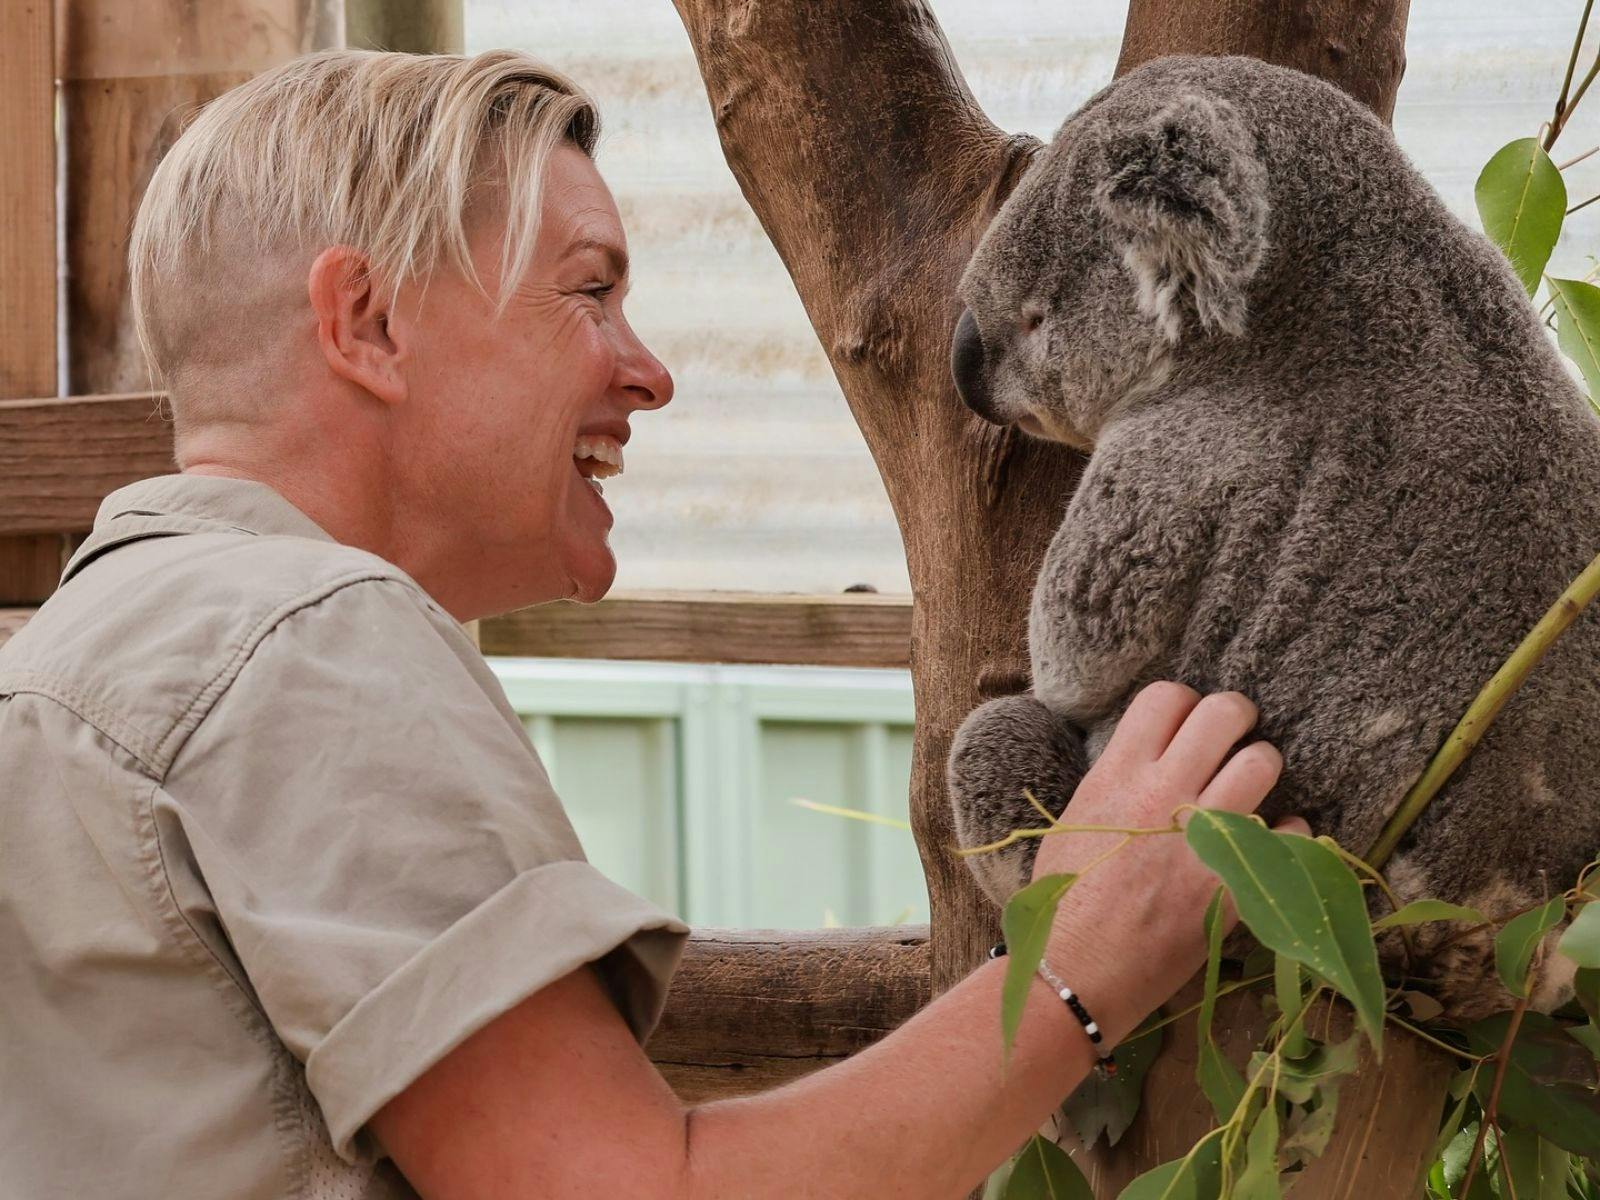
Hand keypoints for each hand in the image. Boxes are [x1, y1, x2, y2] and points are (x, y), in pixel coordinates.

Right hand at [1028, 682, 1307, 1044]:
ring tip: (1250, 789)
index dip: (1184, 703)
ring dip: (1261, 769)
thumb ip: (1119, 779)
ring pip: (1263, 762)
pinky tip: (1267, 847)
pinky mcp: (1235, 884)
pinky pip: (1291, 833)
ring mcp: (1204, 838)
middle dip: (1237, 717)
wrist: (1077, 970)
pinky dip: (1286, 836)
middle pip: (1224, 713)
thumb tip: (1154, 756)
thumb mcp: (1078, 818)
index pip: (1166, 697)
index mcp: (1118, 775)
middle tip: (1234, 737)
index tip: (1188, 724)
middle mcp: (1164, 794)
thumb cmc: (1066, 899)